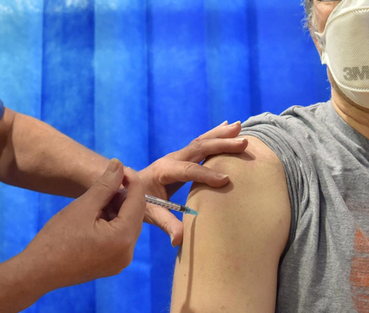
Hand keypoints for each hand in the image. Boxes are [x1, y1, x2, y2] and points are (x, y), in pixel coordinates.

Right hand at [23, 158, 144, 290]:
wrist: (38, 271)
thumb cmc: (58, 237)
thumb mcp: (84, 206)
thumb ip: (105, 184)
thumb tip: (119, 164)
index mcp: (123, 238)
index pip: (138, 202)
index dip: (131, 180)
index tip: (119, 167)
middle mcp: (127, 253)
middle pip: (135, 214)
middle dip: (123, 195)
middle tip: (106, 181)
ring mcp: (120, 262)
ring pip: (127, 225)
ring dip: (117, 209)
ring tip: (96, 200)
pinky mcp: (111, 265)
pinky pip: (120, 238)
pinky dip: (112, 223)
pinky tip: (95, 215)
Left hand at [138, 121, 247, 245]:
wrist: (125, 186)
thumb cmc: (137, 201)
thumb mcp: (149, 214)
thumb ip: (166, 224)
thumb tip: (179, 240)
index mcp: (163, 171)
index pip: (187, 171)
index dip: (206, 174)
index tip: (226, 180)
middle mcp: (171, 159)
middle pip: (198, 148)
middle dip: (221, 145)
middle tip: (243, 143)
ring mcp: (177, 156)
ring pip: (201, 141)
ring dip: (221, 135)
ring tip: (239, 127)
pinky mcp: (183, 157)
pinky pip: (201, 143)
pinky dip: (216, 134)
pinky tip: (228, 127)